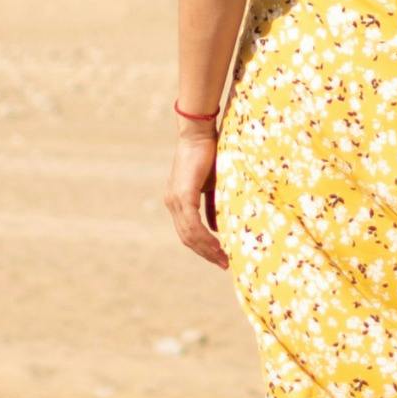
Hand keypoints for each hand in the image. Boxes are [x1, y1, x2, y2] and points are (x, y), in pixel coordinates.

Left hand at [163, 129, 227, 267]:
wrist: (199, 133)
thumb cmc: (208, 155)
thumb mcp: (212, 186)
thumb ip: (213, 207)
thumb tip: (218, 228)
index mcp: (177, 201)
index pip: (187, 232)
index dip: (202, 248)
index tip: (219, 258)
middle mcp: (172, 202)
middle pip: (187, 238)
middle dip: (206, 253)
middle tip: (224, 264)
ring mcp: (175, 199)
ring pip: (189, 233)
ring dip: (207, 248)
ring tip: (223, 258)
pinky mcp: (183, 193)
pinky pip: (193, 222)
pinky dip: (205, 236)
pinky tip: (218, 244)